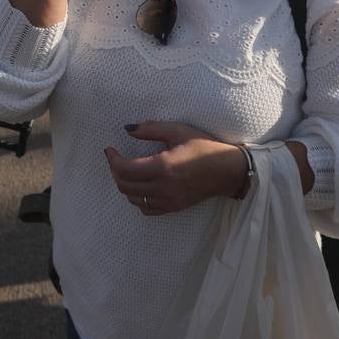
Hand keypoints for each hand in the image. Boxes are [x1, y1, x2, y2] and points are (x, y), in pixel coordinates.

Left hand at [105, 121, 246, 215]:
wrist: (228, 170)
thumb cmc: (205, 147)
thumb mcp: (178, 130)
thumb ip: (150, 129)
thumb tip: (127, 129)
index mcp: (163, 167)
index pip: (125, 169)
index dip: (112, 159)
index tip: (110, 149)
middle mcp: (163, 187)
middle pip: (124, 186)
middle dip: (115, 172)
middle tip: (116, 159)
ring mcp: (168, 200)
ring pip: (133, 199)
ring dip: (125, 185)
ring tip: (127, 171)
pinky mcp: (173, 207)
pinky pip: (146, 209)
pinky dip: (137, 199)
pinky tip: (140, 187)